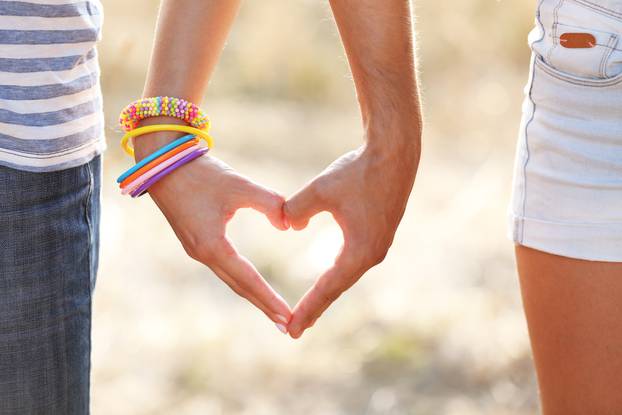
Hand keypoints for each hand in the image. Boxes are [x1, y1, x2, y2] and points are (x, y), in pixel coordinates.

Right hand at [134, 133, 291, 330]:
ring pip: (230, 279)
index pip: (247, 279)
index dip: (268, 298)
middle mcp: (203, 254)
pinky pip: (223, 268)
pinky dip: (241, 280)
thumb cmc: (201, 173)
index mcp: (212, 245)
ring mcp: (197, 250)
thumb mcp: (239, 185)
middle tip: (286, 325)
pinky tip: (252, 284)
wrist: (163, 164)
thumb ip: (269, 203)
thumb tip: (289, 225)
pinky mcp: (196, 242)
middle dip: (263, 305)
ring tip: (274, 311)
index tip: (287, 316)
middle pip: (238, 286)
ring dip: (252, 295)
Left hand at [284, 134, 419, 337]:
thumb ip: (296, 210)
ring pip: (346, 275)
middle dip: (316, 307)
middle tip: (294, 329)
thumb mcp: (319, 190)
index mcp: (359, 251)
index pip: (328, 288)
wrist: (394, 154)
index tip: (292, 329)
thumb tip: (286, 226)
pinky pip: (353, 261)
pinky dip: (337, 274)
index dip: (308, 308)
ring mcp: (378, 244)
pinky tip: (329, 277)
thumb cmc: (358, 172)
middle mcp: (372, 254)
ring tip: (310, 308)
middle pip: (337, 287)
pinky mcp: (378, 233)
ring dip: (327, 291)